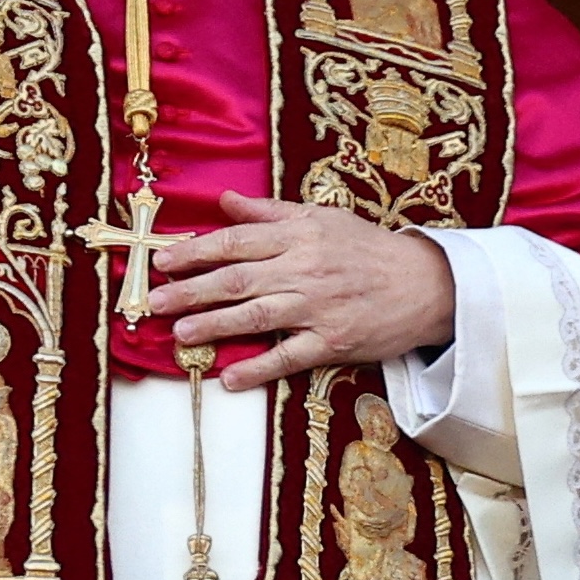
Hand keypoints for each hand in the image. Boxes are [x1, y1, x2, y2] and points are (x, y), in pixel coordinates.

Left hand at [146, 191, 456, 391]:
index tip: (162, 261)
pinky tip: (231, 378)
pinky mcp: (333, 342)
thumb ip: (268, 212)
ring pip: (256, 316)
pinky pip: (289, 357)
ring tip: (179, 334)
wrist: (425, 283)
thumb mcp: (321, 217)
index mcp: (298, 236)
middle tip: (153, 301)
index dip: (194, 252)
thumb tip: (223, 200)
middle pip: (236, 280)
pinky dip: (259, 369)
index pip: (235, 242)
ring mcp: (317, 308)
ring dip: (214, 326)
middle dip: (190, 290)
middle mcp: (303, 270)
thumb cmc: (368, 248)